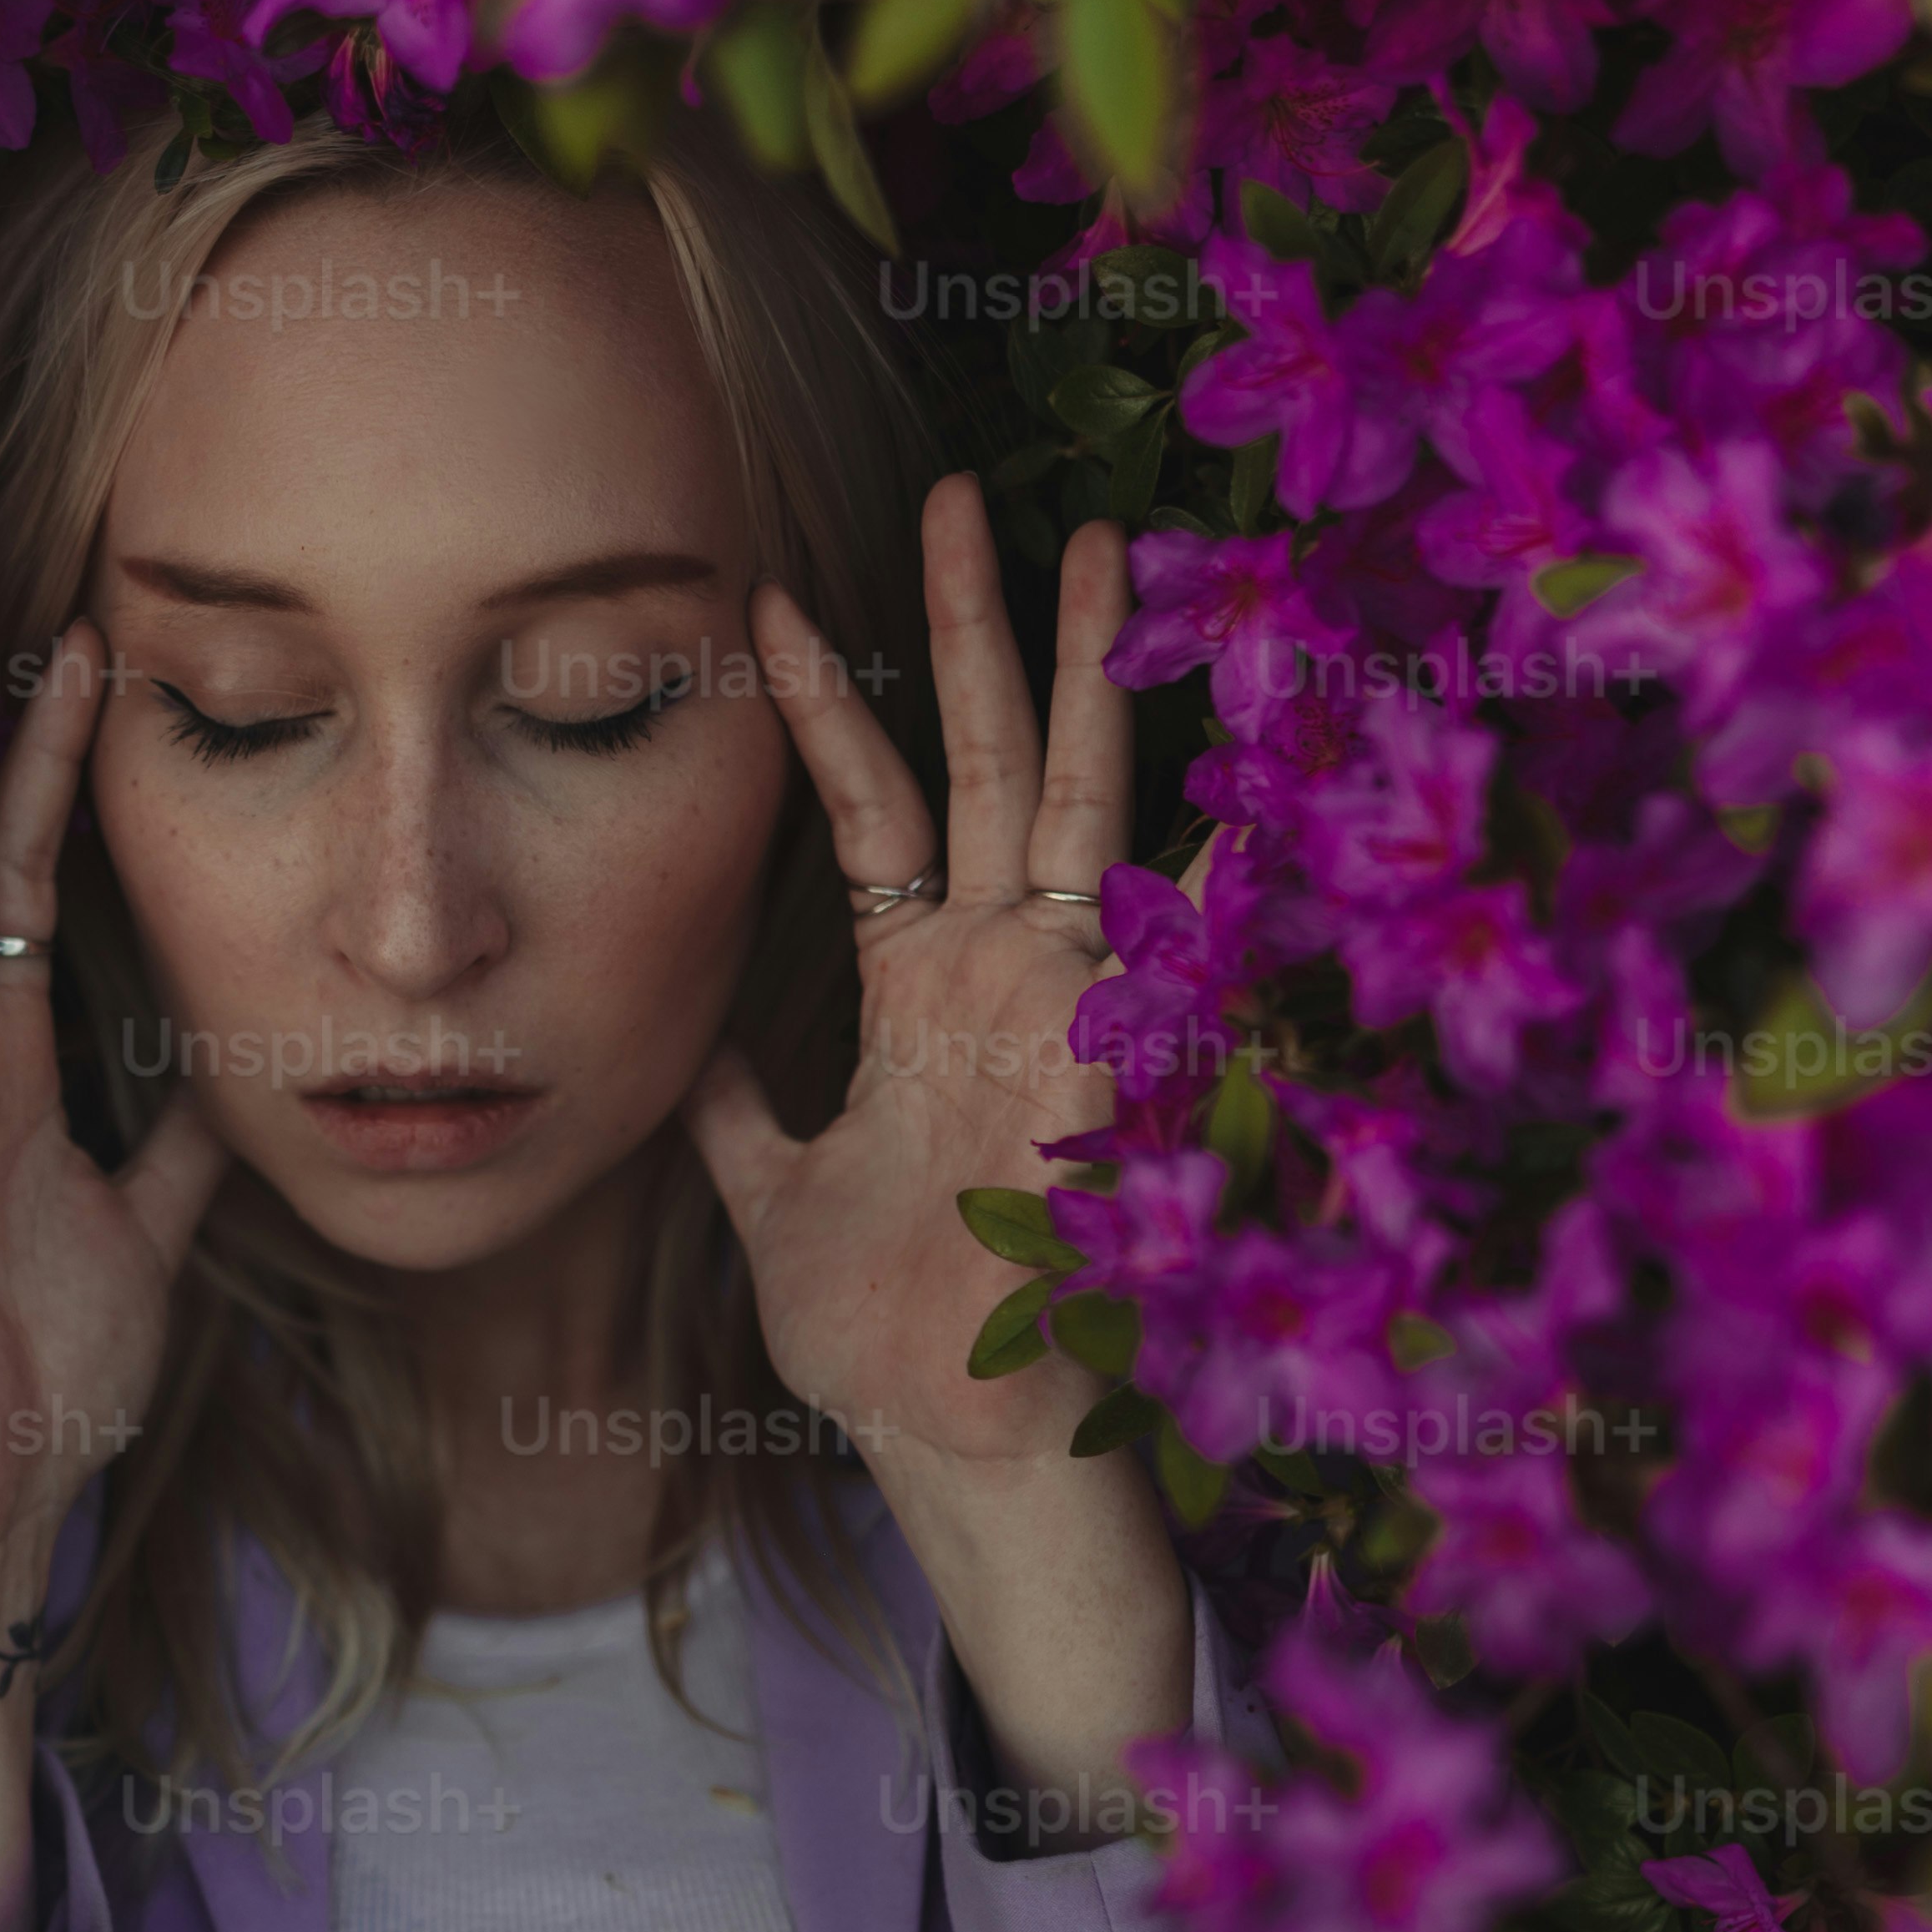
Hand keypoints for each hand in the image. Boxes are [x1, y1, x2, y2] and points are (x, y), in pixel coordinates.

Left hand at [686, 478, 1140, 1485]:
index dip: (831, 705)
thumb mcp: (774, 1198)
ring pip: (1079, 796)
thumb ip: (742, 1111)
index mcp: (923, 994)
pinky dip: (1205, 830)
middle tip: (967, 490)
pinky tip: (1236, 726)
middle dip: (981, 626)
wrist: (953, 1441)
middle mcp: (1004, 973)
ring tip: (1096, 540)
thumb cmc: (885, 1336)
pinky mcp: (1108, 1053)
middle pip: (995, 758)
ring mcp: (1064, 1000)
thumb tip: (695, 1046)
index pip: (877, 809)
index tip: (776, 598)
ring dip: (1085, 673)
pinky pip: (1169, 919)